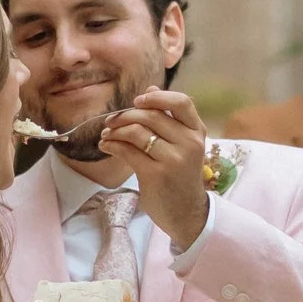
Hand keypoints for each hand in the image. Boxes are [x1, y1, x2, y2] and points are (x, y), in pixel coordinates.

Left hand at [100, 87, 210, 250]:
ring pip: (137, 132)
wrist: (186, 212)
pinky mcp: (156, 174)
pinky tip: (106, 146)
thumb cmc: (180, 175)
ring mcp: (173, 159)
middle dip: (125, 115)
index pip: (182, 102)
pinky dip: (112, 145)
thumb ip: (168, 118)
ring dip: (115, 131)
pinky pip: (128, 151)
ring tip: (106, 135)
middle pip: (151, 116)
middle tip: (110, 121)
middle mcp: (189, 143)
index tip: (137, 100)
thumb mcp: (182, 145)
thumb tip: (151, 89)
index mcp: (196, 132)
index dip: (157, 97)